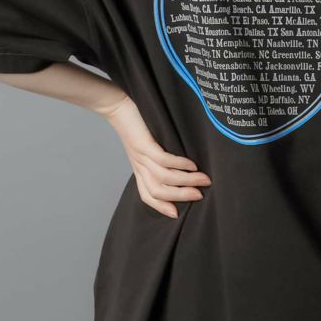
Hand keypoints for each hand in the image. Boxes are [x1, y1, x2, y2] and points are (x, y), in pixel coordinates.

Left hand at [96, 95, 210, 217]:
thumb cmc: (135, 124)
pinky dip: (180, 165)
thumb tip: (183, 167)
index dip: (161, 207)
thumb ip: (157, 158)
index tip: (177, 214)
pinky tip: (192, 164)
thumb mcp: (144, 146)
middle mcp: (140, 166)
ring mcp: (142, 157)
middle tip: (200, 195)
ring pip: (164, 179)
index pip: (147, 195)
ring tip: (204, 179)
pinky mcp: (144, 145)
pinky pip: (163, 161)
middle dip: (181, 196)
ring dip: (186, 181)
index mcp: (139, 169)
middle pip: (159, 192)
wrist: (117, 106)